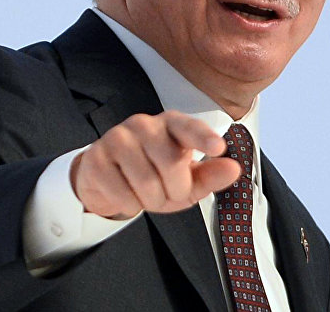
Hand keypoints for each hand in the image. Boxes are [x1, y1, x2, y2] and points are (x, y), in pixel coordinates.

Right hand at [70, 110, 241, 218]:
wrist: (108, 181)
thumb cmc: (154, 176)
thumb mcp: (187, 180)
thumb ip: (211, 175)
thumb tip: (233, 169)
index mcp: (172, 125)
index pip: (189, 127)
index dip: (203, 138)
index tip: (217, 147)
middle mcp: (144, 125)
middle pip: (171, 165)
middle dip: (175, 190)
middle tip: (168, 192)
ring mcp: (117, 138)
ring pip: (146, 182)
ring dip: (151, 200)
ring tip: (147, 193)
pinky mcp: (96, 158)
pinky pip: (121, 193)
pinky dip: (129, 204)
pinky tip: (126, 194)